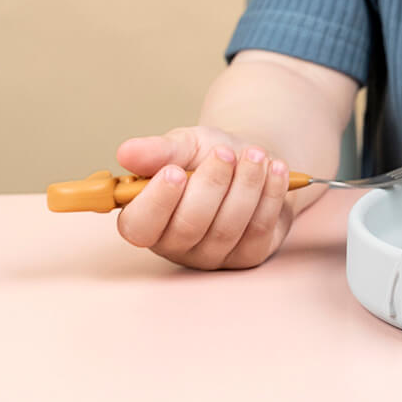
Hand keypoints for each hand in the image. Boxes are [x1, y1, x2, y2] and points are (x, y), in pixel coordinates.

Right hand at [115, 127, 292, 269]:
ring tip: (256, 154)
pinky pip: (258, 230)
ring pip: (227, 228)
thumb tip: (126, 153)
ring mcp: (213, 255)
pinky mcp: (248, 256)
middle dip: (211, 184)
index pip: (139, 227)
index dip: (156, 202)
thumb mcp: (184, 145)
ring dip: (246, 185)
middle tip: (226, 153)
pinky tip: (276, 169)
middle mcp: (176, 244)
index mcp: (149, 218)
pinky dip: (270, 195)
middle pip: (188, 227)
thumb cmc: (209, 156)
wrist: (251, 159)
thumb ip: (158, 151)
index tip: (175, 171)